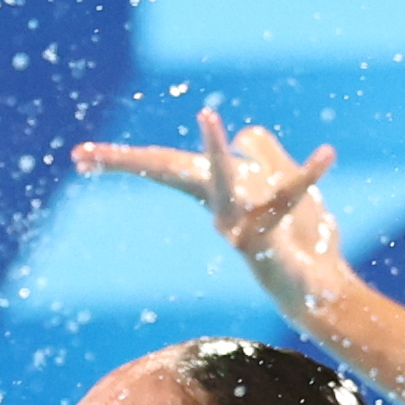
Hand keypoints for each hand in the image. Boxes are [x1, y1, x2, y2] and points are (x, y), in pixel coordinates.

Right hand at [71, 111, 348, 315]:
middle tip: (84, 153)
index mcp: (216, 191)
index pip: (165, 166)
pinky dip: (309, 177)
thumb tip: (243, 135)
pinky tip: (326, 155)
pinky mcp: (267, 243)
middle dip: (129, 162)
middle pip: (169, 173)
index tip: (78, 156)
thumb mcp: (281, 180)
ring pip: (221, 183)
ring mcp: (237, 228)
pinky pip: (289, 199)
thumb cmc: (299, 238)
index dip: (123, 160)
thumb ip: (263, 153)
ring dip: (214, 151)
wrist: (318, 288)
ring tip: (207, 116)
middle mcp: (217, 209)